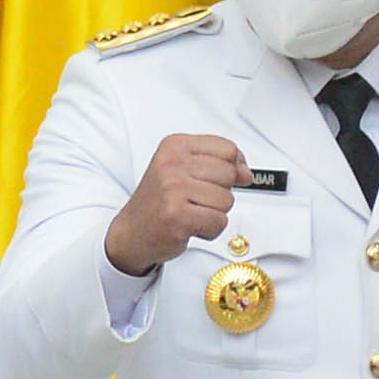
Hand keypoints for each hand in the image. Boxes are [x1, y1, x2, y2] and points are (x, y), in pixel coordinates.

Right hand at [104, 131, 252, 278]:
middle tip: (195, 199)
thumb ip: (218, 164)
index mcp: (174, 146)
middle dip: (220, 192)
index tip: (219, 179)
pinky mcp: (177, 216)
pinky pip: (219, 222)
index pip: (227, 149)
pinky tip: (190, 226)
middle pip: (229, 174)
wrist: (131, 232)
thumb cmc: (159, 201)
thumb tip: (247, 174)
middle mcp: (172, 165)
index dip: (234, 166)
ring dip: (214, 213)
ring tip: (191, 213)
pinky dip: (210, 230)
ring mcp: (173, 189)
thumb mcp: (184, 170)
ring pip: (227, 200)